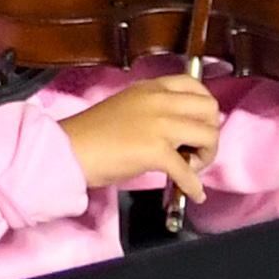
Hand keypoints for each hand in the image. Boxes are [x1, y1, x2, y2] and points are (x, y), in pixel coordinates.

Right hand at [63, 75, 222, 200]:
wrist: (68, 151)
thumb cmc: (91, 134)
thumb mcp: (127, 107)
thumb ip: (153, 111)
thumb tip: (179, 131)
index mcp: (151, 88)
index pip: (194, 84)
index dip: (205, 106)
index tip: (200, 123)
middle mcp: (159, 100)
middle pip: (209, 109)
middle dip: (210, 132)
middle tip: (195, 150)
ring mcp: (159, 124)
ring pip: (208, 136)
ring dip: (206, 156)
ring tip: (190, 169)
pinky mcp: (156, 151)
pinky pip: (188, 172)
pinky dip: (194, 187)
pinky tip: (194, 194)